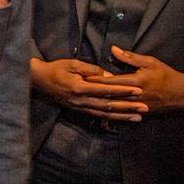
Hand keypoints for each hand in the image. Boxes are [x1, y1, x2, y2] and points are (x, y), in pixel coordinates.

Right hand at [30, 57, 146, 120]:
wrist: (39, 81)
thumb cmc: (56, 69)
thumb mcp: (73, 63)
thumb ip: (92, 70)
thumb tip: (110, 76)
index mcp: (80, 88)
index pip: (107, 90)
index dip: (123, 91)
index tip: (138, 90)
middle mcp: (81, 101)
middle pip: (109, 106)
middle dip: (128, 107)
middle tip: (144, 108)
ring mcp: (80, 108)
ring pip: (105, 114)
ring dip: (123, 116)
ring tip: (138, 117)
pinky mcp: (79, 110)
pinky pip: (98, 116)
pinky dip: (112, 119)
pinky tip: (122, 119)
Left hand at [84, 46, 183, 112]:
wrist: (180, 92)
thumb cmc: (165, 74)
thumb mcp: (149, 62)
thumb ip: (130, 57)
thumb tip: (114, 49)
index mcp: (136, 82)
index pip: (112, 81)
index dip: (97, 80)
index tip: (83, 78)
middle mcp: (135, 95)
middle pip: (110, 94)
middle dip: (94, 92)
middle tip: (78, 89)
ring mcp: (136, 105)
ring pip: (114, 105)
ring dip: (99, 102)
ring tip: (85, 100)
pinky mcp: (139, 112)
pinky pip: (122, 111)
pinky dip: (110, 110)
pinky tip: (99, 109)